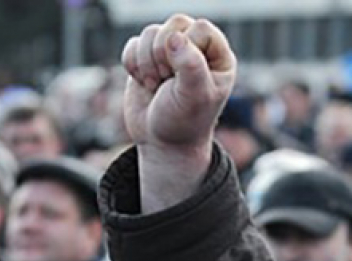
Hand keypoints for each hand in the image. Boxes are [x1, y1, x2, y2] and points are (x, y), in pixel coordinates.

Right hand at [121, 15, 235, 154]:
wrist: (162, 144)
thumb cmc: (185, 122)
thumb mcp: (194, 97)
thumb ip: (190, 65)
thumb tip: (175, 38)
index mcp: (218, 57)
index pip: (202, 29)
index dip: (188, 48)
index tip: (183, 75)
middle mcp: (196, 50)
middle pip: (175, 24)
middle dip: (164, 53)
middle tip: (167, 79)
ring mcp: (170, 53)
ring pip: (151, 32)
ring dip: (147, 62)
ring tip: (156, 85)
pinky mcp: (146, 59)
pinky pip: (133, 44)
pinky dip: (133, 64)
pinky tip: (144, 84)